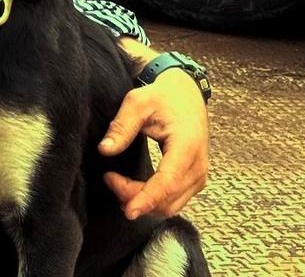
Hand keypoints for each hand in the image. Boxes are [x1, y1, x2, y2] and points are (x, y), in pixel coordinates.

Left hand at [98, 68, 209, 219]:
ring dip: (143, 202)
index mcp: (187, 146)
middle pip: (167, 199)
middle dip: (135, 198)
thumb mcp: (137, 102)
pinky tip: (132, 188)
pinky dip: (152, 200)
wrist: (187, 94)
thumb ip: (122, 126)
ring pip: (171, 205)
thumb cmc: (162, 97)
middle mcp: (198, 165)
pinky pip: (174, 200)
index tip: (128, 210)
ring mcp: (199, 175)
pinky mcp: (194, 179)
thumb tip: (105, 150)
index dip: (147, 199)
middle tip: (109, 178)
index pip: (167, 182)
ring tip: (117, 182)